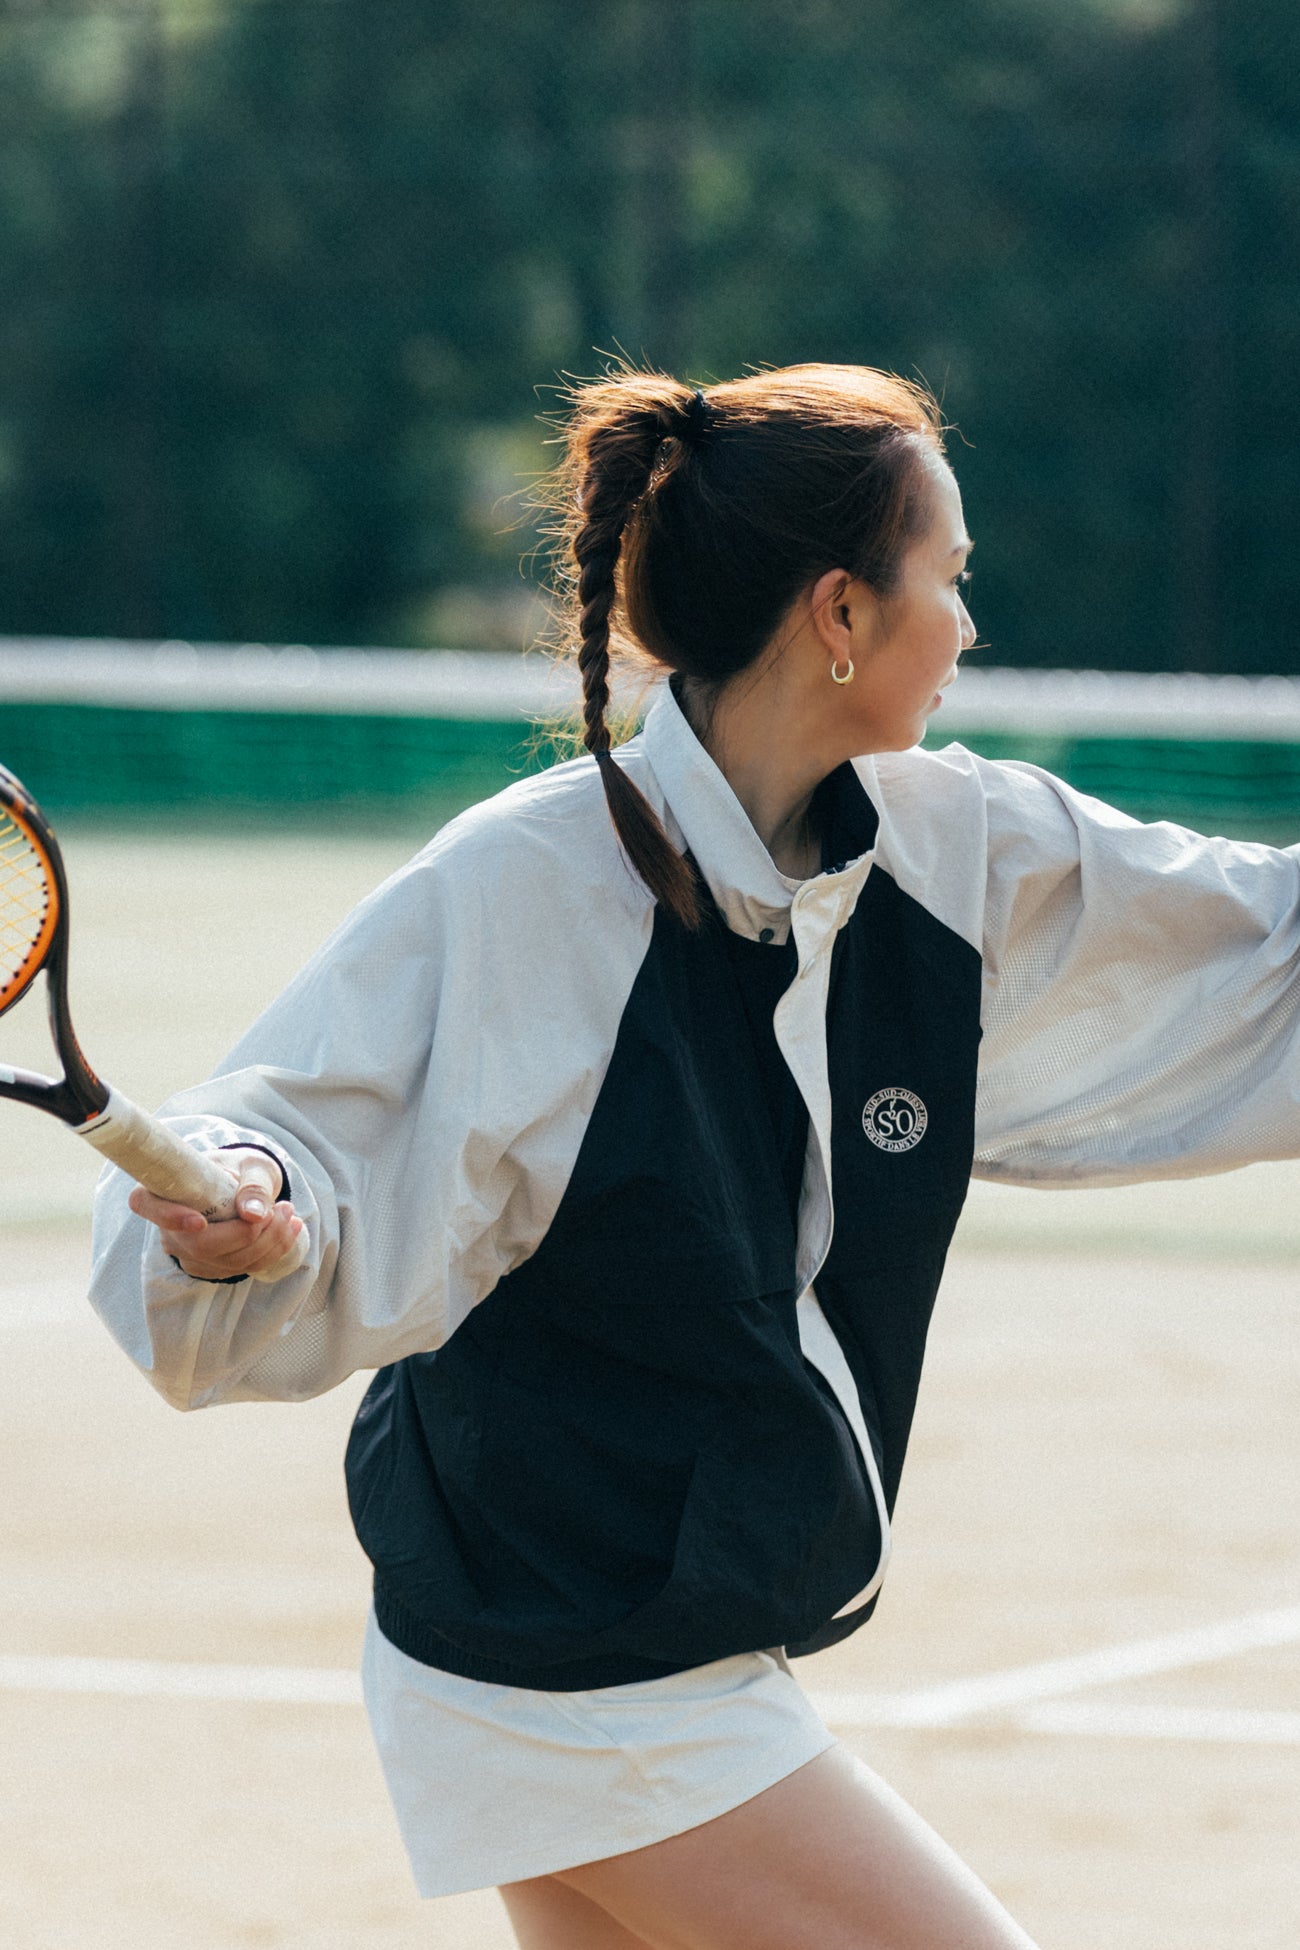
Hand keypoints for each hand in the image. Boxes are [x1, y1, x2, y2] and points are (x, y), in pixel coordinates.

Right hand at [128, 1146, 307, 1282]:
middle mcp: (167, 1226)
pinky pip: (242, 1268)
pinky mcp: (210, 1266)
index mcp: (162, 1190)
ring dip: (269, 1242)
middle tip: (280, 1208)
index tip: (199, 1221)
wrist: (246, 1182)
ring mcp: (187, 1251)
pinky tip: (290, 1228)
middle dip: (247, 1233)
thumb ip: (253, 1185)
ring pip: (226, 1262)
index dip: (169, 1216)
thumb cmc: (241, 1167)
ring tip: (289, 1214)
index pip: (147, 1205)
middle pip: (200, 1245)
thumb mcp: (251, 1164)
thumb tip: (254, 1214)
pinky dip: (273, 1251)